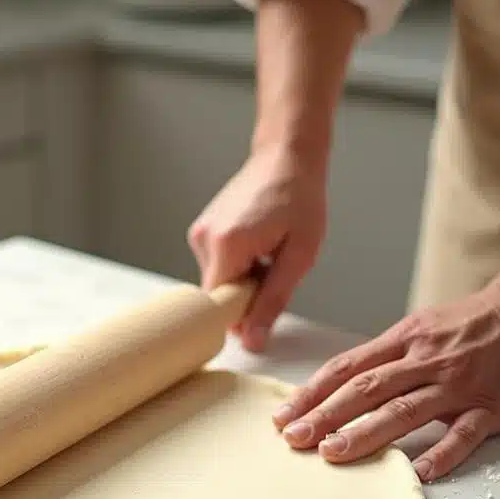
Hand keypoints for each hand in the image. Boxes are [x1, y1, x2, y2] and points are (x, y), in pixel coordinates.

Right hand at [188, 143, 326, 350]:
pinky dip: (237, 266)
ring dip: (243, 280)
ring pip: (218, 282)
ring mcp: (200, 233)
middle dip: (246, 295)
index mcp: (227, 245)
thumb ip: (273, 301)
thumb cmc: (299, 200)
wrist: (287, 157)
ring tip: (268, 253)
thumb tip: (252, 341)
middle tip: (275, 270)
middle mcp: (204, 239)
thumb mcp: (299, 256)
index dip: (242, 316)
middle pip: (218, 295)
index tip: (265, 305)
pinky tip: (256, 246)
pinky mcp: (202, 230)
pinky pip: (216, 266)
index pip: (218, 307)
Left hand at [273, 282, 499, 481]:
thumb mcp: (418, 329)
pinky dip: (443, 453)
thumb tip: (332, 388)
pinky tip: (420, 473)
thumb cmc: (464, 326)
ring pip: (406, 410)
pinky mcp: (491, 406)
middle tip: (295, 439)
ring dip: (368, 433)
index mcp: (404, 340)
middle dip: (326, 415)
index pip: (347, 368)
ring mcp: (458, 385)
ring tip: (334, 453)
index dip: (312, 392)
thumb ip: (381, 359)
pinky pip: (465, 433)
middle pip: (368, 389)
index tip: (283, 415)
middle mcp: (426, 361)